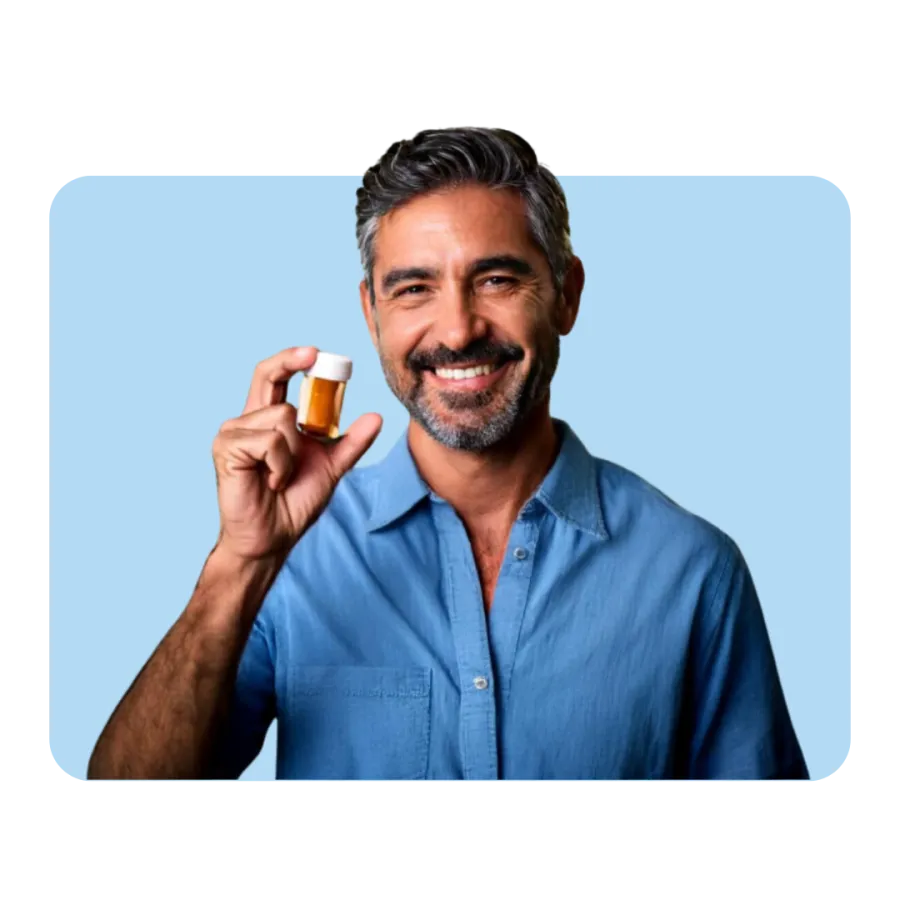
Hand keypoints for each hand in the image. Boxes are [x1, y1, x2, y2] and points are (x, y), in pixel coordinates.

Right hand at [211, 347, 381, 561]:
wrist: (272, 539)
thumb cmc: (293, 504)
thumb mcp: (331, 467)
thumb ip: (351, 442)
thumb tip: (376, 417)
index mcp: (268, 420)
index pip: (274, 376)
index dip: (291, 358)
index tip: (316, 352)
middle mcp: (247, 420)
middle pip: (266, 374)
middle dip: (291, 362)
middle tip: (313, 356)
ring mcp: (233, 433)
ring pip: (282, 416)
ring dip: (293, 451)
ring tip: (283, 476)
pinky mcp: (226, 449)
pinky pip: (269, 441)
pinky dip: (280, 464)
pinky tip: (271, 482)